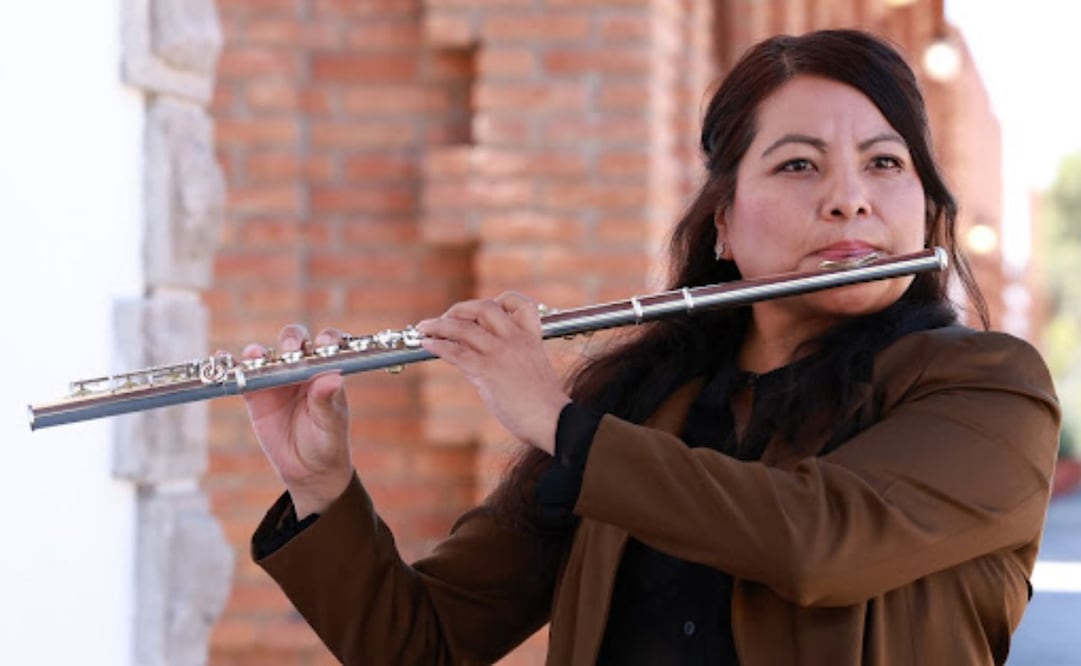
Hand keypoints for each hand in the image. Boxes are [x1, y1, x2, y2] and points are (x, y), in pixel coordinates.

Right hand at [240, 324, 354, 517]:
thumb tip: (334, 378)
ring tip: (255, 357)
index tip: (322, 344)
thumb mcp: (330, 424)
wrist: (307, 469)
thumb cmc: (327, 443)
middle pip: (294, 342)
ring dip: (258, 352)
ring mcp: (277, 380)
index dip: (326, 339)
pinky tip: (221, 358)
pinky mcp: (256, 395)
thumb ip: (327, 402)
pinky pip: (242, 376)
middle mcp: (301, 370)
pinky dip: (230, 366)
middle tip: (289, 351)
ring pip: (265, 356)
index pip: (328, 345)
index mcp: (325, 372)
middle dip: (290, 340)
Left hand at [416, 292, 570, 453]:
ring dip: (439, 325)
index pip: (520, 304)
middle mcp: (515, 340)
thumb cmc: (545, 406)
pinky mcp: (488, 371)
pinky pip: (457, 352)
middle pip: (485, 308)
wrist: (554, 421)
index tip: (487, 307)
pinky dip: (438, 345)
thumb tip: (479, 365)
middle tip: (447, 317)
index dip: (501, 300)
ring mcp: (501, 353)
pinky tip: (427, 344)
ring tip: (424, 327)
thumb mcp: (532, 373)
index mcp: (531, 339)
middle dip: (461, 309)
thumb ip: (509, 361)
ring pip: (464, 328)